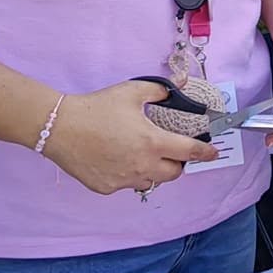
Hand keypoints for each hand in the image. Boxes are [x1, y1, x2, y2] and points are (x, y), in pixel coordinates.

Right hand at [46, 80, 217, 196]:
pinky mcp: (106, 187)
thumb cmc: (96, 108)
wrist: (59, 127)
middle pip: (173, 173)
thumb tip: (178, 86)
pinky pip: (126, 184)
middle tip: (170, 151)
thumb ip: (159, 90)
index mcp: (153, 142)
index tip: (212, 152)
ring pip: (150, 181)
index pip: (189, 152)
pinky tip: (118, 160)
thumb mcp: (132, 91)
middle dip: (177, 163)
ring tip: (142, 156)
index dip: (205, 152)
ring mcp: (123, 179)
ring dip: (153, 171)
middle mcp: (142, 165)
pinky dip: (129, 175)